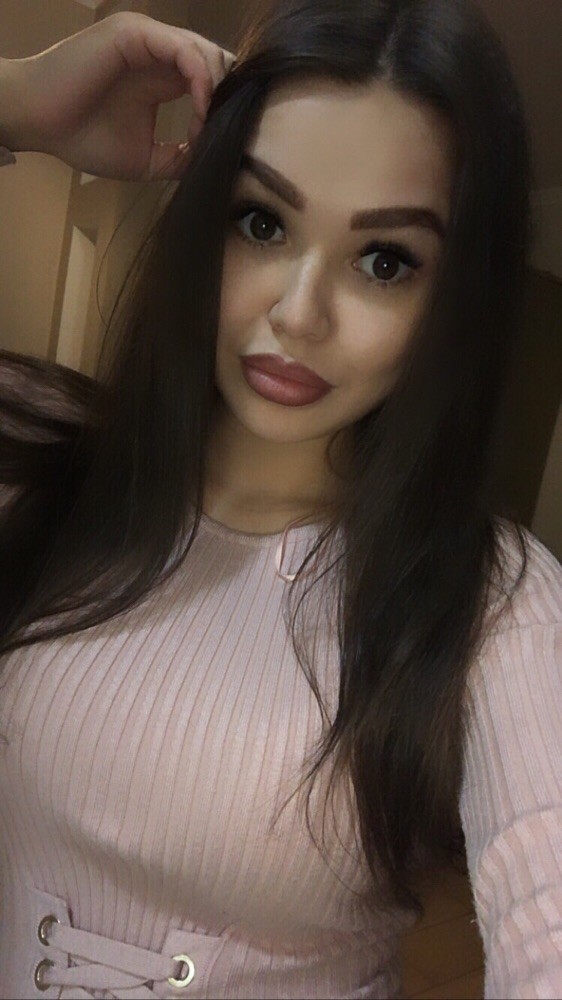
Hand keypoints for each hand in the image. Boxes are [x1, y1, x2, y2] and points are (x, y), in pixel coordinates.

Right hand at [1, 12, 235, 180]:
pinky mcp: (136, 34)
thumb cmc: (81, 137)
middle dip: (229, 98)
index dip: (226, 110)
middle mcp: (159, 53)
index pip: (212, 81)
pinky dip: (201, 80)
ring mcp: (148, 39)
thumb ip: (179, 158)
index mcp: (163, 76)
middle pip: (217, 64)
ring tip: (210, 125)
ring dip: (217, 91)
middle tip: (227, 132)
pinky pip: (184, 50)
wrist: (39, 123)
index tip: (224, 144)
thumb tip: (212, 162)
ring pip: (206, 53)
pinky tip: (200, 109)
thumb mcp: (144, 159)